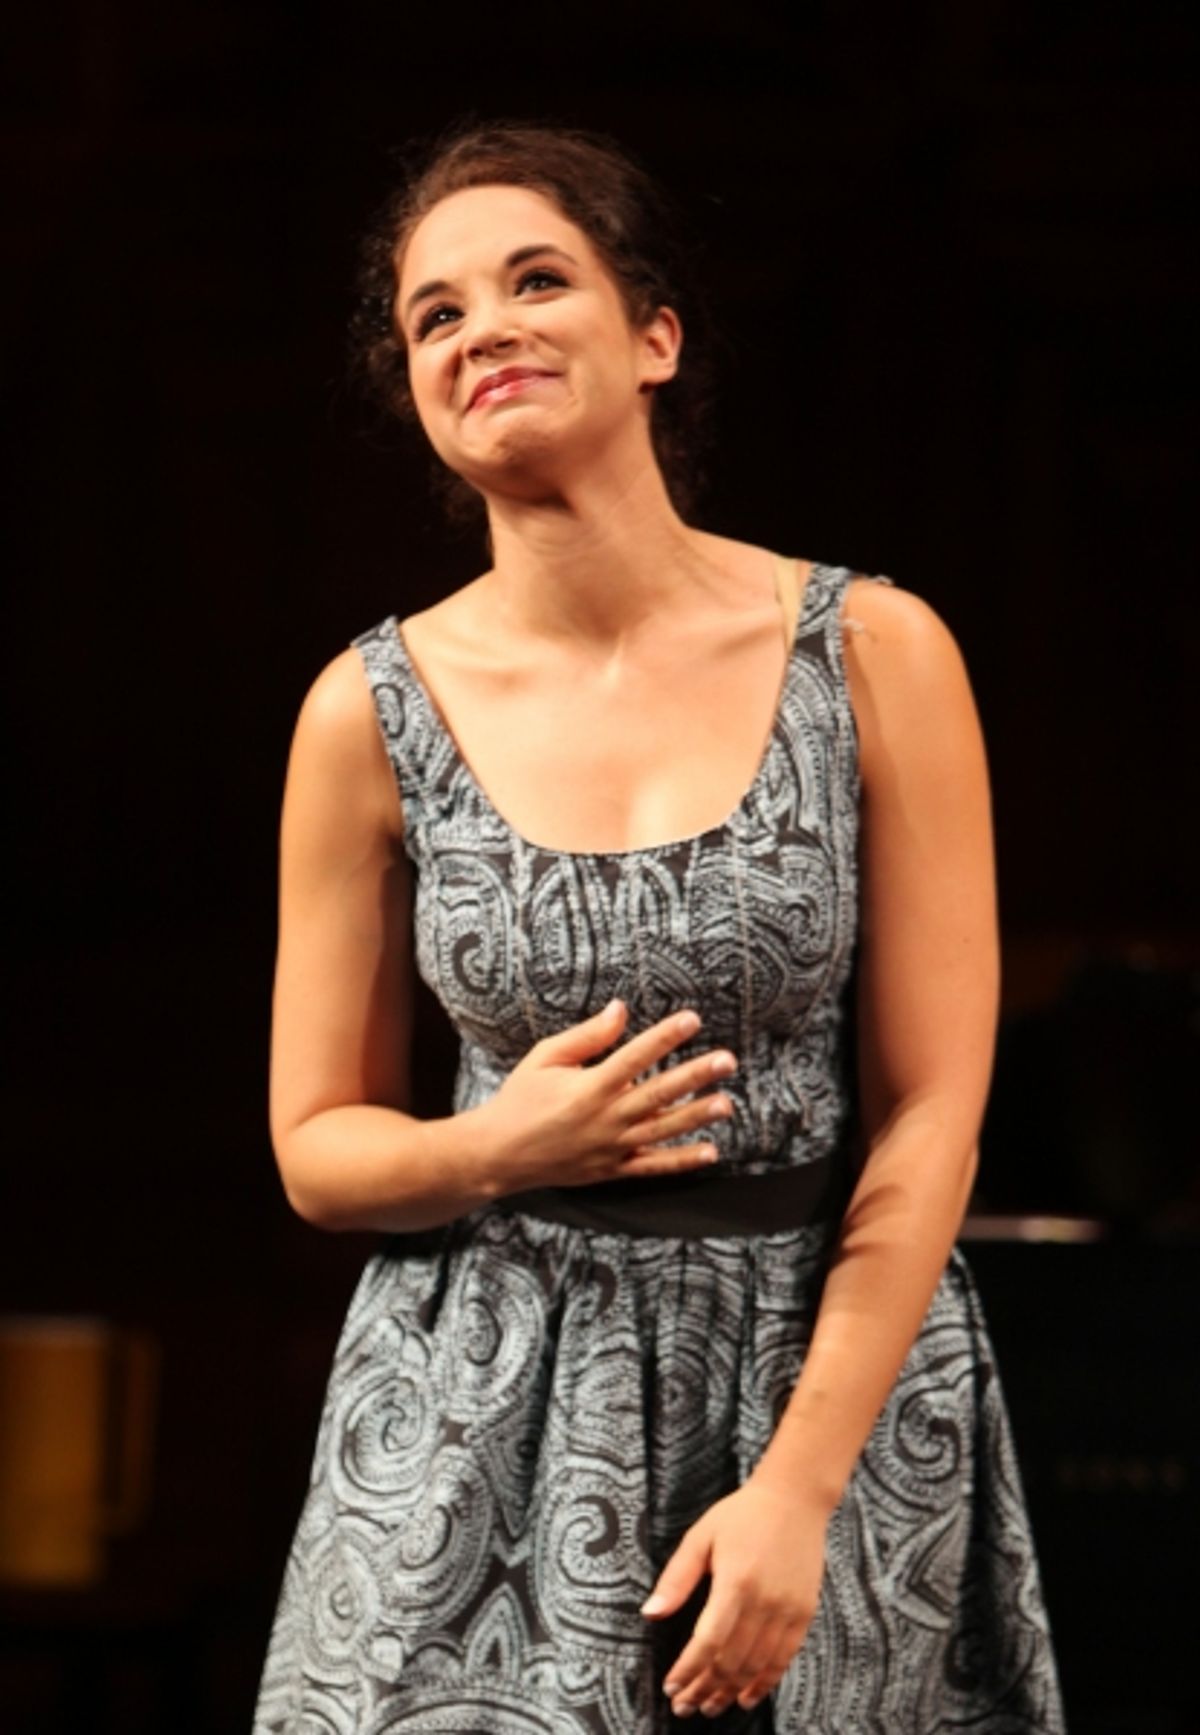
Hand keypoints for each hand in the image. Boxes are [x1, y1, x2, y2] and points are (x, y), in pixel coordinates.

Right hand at [479, 999, 737, 1194]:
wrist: (498, 1155)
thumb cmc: (521, 1099)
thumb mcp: (545, 1058)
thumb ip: (587, 1036)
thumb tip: (620, 1010)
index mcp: (588, 1087)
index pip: (635, 1056)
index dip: (665, 1036)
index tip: (692, 1019)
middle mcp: (605, 1118)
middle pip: (658, 1093)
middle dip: (695, 1075)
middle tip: (728, 1060)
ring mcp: (611, 1148)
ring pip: (663, 1131)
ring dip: (697, 1116)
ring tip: (727, 1103)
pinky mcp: (612, 1170)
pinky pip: (653, 1166)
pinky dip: (682, 1161)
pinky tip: (711, 1152)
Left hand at [641, 1480, 828, 1717]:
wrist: (794, 1499)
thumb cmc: (742, 1514)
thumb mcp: (701, 1536)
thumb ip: (677, 1579)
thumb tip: (650, 1614)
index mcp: (736, 1581)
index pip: (708, 1641)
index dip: (688, 1670)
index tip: (670, 1687)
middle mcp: (764, 1601)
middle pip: (731, 1661)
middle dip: (704, 1689)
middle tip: (683, 1706)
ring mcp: (788, 1610)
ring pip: (756, 1667)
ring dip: (730, 1693)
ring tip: (709, 1707)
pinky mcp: (803, 1613)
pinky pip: (783, 1659)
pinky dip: (764, 1683)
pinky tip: (746, 1697)